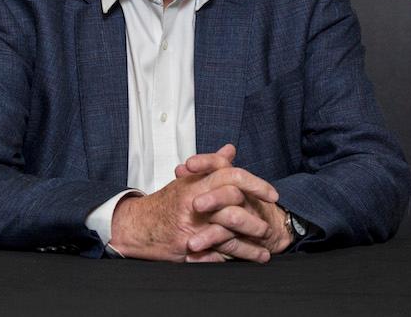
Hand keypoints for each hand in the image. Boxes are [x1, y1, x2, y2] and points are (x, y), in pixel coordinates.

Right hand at [108, 145, 278, 262]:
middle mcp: (195, 204)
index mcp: (197, 184)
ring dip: (250, 244)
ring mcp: (192, 227)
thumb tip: (230, 150)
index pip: (232, 177)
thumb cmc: (167, 203)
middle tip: (270, 225)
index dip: (255, 184)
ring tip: (265, 250)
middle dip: (255, 219)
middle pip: (233, 206)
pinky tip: (248, 261)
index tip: (272, 194)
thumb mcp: (189, 180)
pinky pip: (217, 255)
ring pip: (228, 234)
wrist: (138, 226)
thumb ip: (212, 165)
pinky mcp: (188, 248)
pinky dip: (235, 259)